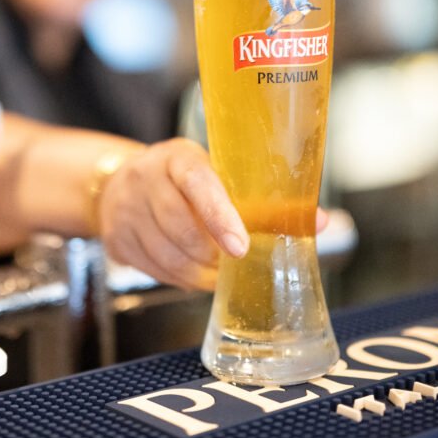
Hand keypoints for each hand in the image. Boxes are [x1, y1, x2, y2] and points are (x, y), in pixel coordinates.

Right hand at [99, 138, 328, 290]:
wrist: (119, 184)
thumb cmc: (184, 181)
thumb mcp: (216, 174)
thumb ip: (263, 199)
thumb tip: (321, 221)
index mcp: (177, 157)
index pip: (197, 182)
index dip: (219, 215)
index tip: (240, 246)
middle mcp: (145, 179)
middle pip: (179, 227)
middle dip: (212, 254)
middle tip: (234, 260)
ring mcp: (126, 211)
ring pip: (168, 255)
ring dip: (199, 273)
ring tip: (218, 272)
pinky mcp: (116, 240)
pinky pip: (155, 271)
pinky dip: (181, 279)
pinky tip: (195, 274)